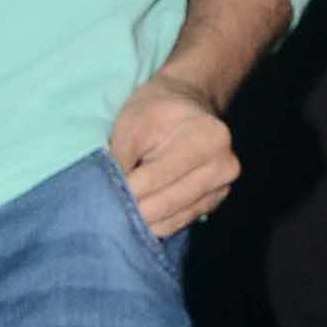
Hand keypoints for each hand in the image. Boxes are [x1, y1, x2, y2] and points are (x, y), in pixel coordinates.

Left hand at [109, 74, 238, 236]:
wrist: (187, 104)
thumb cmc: (155, 110)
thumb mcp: (130, 123)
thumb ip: (119, 159)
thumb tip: (111, 196)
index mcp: (207, 138)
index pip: (156, 177)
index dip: (126, 189)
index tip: (103, 193)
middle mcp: (224, 165)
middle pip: (167, 202)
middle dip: (134, 208)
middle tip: (109, 208)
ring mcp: (223, 186)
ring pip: (173, 218)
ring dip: (144, 219)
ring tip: (124, 210)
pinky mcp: (216, 201)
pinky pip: (181, 221)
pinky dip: (158, 222)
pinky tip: (142, 216)